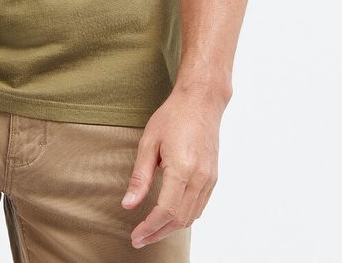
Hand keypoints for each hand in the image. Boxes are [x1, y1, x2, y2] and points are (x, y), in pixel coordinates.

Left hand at [120, 86, 222, 247]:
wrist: (201, 101)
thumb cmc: (173, 116)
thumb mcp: (149, 142)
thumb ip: (140, 177)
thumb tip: (128, 205)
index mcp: (182, 168)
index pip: (165, 211)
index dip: (149, 228)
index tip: (135, 236)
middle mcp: (200, 178)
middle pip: (179, 220)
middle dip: (158, 233)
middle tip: (139, 239)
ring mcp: (209, 179)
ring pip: (191, 217)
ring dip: (171, 228)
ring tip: (151, 231)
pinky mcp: (213, 177)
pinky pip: (200, 206)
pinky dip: (184, 217)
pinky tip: (170, 217)